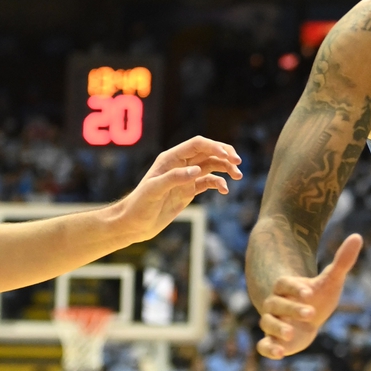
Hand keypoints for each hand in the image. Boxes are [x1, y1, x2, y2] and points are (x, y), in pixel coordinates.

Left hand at [118, 136, 242, 242]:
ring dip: (226, 168)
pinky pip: (209, 182)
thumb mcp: (154, 191)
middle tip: (238, 162)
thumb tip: (198, 170)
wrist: (133, 225)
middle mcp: (181, 164)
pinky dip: (219, 184)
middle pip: (208, 152)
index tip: (228, 156)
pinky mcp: (189, 190)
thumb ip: (175, 178)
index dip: (214, 146)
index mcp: (171, 158)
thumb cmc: (138, 206)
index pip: (197, 144)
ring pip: (212, 166)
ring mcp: (186, 177)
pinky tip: (224, 191)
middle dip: (225, 154)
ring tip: (238, 176)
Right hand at [257, 234, 362, 358]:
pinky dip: (268, 348)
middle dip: (292, 308)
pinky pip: (263, 345)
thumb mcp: (331, 280)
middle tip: (312, 313)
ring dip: (278, 328)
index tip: (310, 292)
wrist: (307, 319)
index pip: (284, 284)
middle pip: (275, 303)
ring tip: (292, 334)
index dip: (295, 287)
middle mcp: (275, 304)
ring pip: (267, 322)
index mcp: (286, 287)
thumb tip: (357, 236)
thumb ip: (342, 261)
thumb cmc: (318, 297)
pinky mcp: (272, 341)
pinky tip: (280, 353)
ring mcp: (272, 322)